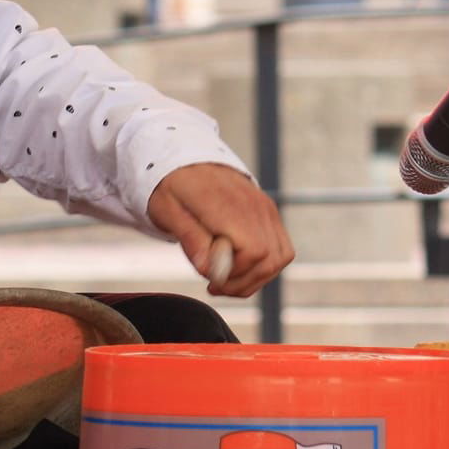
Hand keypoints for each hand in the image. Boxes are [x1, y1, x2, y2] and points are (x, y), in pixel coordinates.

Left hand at [146, 163, 293, 298]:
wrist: (185, 161)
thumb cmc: (172, 187)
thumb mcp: (167, 211)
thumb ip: (189, 238)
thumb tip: (209, 269)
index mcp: (228, 204)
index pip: (253, 252)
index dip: (235, 273)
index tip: (210, 278)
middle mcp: (254, 205)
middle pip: (269, 259)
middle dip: (243, 283)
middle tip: (216, 287)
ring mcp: (265, 209)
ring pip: (280, 257)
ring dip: (256, 279)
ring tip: (227, 282)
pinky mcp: (269, 213)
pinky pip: (281, 249)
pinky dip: (264, 266)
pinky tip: (240, 270)